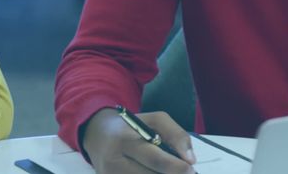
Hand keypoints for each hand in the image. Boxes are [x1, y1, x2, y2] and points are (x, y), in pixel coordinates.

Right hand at [82, 109, 196, 173]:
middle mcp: (114, 161)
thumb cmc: (130, 127)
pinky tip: (156, 172)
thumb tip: (190, 159)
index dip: (175, 167)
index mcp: (125, 139)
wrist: (97, 136)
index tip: (190, 168)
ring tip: (169, 171)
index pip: (154, 158)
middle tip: (187, 173)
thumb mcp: (154, 120)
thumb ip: (175, 134)